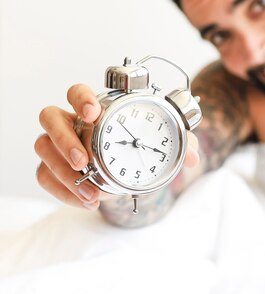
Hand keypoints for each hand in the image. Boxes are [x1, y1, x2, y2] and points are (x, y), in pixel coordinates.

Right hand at [35, 84, 199, 208]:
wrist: (130, 169)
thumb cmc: (142, 147)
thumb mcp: (165, 144)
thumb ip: (181, 144)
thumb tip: (194, 157)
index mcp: (96, 108)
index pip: (77, 92)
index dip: (81, 98)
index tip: (93, 113)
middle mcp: (71, 122)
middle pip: (49, 117)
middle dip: (64, 139)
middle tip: (83, 160)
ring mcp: (58, 145)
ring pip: (43, 148)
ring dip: (63, 172)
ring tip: (91, 191)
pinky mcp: (53, 168)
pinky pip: (44, 176)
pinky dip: (63, 191)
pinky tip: (86, 201)